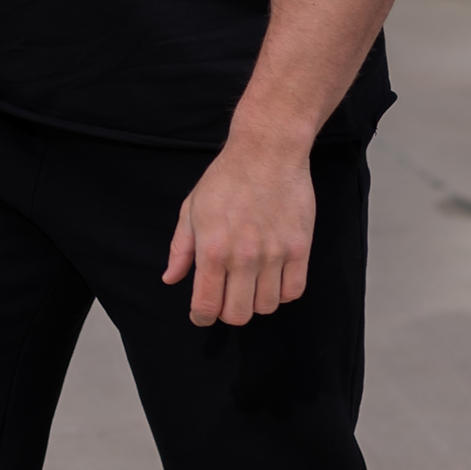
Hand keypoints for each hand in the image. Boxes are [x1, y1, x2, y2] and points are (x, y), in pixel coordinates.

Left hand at [162, 127, 314, 326]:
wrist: (267, 152)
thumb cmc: (225, 179)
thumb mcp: (192, 210)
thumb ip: (181, 249)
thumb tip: (170, 279)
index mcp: (212, 250)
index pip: (206, 306)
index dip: (202, 317)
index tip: (202, 314)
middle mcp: (243, 257)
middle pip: (238, 315)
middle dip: (228, 313)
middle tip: (227, 299)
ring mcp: (274, 254)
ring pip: (267, 306)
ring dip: (256, 302)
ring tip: (251, 285)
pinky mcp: (299, 248)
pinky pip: (294, 291)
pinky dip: (282, 292)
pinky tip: (273, 278)